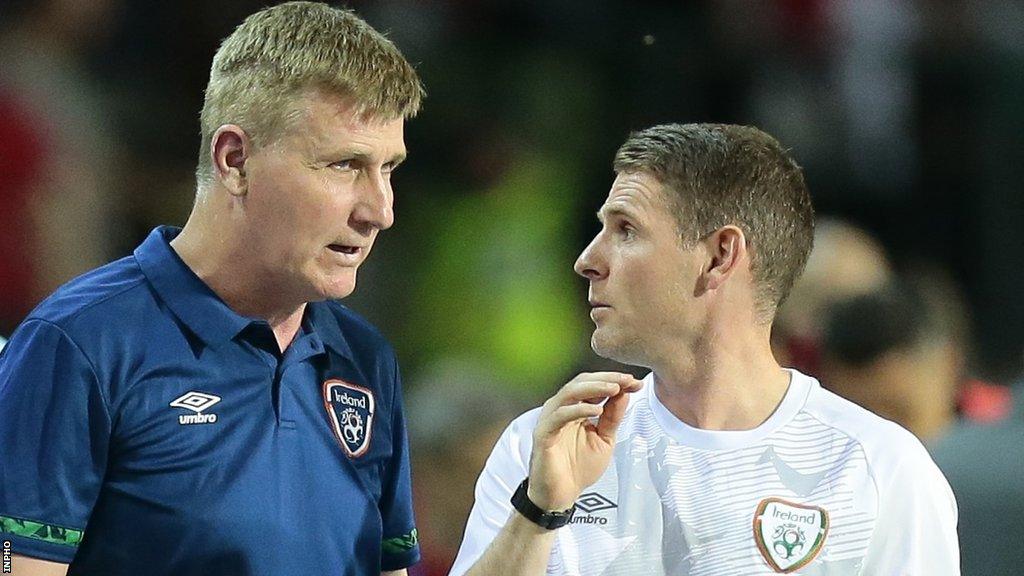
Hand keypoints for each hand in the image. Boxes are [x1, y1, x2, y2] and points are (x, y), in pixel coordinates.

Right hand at [526, 372, 642, 510]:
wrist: (561, 495)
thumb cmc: (578, 468)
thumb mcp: (604, 439)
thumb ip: (612, 417)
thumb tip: (624, 393)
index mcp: (575, 408)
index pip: (593, 385)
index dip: (614, 381)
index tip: (636, 382)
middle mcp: (561, 409)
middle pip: (581, 382)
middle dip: (606, 379)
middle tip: (627, 380)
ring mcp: (550, 419)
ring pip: (570, 393)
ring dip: (594, 388)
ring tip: (614, 388)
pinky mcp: (543, 433)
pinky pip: (560, 415)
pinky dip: (578, 409)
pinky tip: (596, 410)